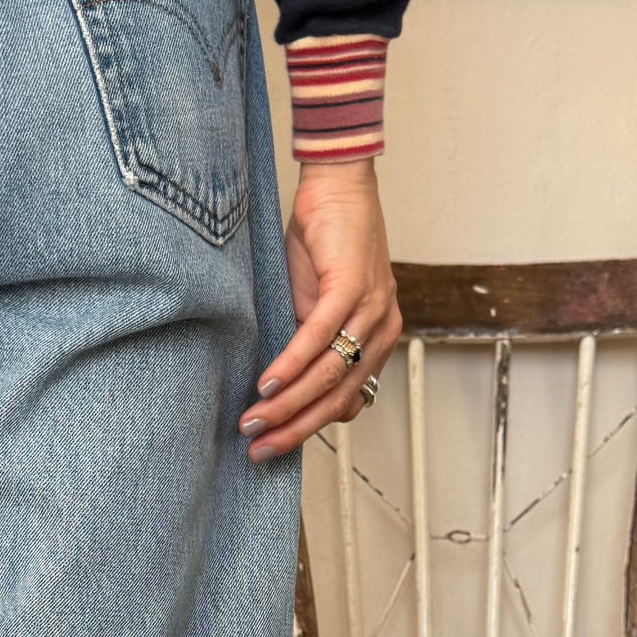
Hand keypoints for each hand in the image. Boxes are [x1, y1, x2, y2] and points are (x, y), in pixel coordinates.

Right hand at [240, 159, 400, 460]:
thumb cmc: (323, 244)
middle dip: (295, 430)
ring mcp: (372, 310)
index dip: (310, 428)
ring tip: (253, 423)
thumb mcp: (314, 305)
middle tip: (258, 450)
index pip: (348, 402)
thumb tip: (278, 387)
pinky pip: (319, 337)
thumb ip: (306, 344)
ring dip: (287, 405)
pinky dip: (291, 365)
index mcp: (377, 340)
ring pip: (329, 375)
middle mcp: (382, 331)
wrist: (337, 187)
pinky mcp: (352, 287)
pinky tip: (267, 385)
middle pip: (339, 399)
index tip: (274, 444)